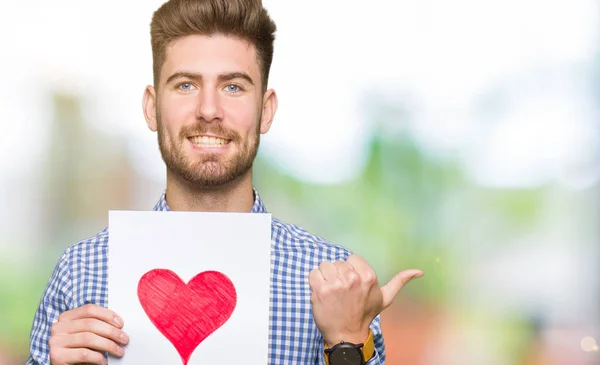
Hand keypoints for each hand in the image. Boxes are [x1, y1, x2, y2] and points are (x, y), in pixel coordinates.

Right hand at [49, 304, 128, 364]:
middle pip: (91, 324)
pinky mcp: (57, 356)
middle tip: (124, 339)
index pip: (89, 309)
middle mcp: (58, 327)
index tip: (121, 324)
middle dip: (112, 332)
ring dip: (108, 345)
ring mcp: (55, 342)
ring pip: (88, 338)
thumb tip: (118, 324)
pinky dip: (98, 357)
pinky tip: (104, 361)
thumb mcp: (84, 333)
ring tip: (119, 351)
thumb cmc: (76, 349)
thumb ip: (95, 325)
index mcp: (65, 317)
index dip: (108, 315)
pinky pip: (83, 354)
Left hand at [308, 254, 422, 346]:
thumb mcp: (385, 298)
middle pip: (337, 262)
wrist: (347, 334)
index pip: (351, 259)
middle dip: (337, 274)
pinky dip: (314, 282)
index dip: (350, 270)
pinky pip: (313, 273)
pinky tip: (322, 293)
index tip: (351, 285)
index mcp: (368, 276)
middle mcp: (352, 278)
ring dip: (325, 277)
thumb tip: (419, 272)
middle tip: (341, 292)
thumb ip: (399, 282)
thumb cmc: (365, 315)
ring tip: (331, 292)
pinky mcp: (320, 290)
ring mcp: (336, 283)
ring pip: (324, 266)